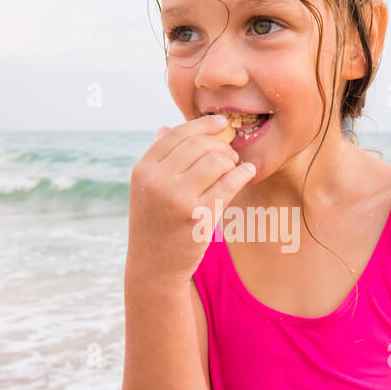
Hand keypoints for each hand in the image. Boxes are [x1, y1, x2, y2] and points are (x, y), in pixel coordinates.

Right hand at [126, 115, 255, 282]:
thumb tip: (165, 127)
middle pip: (199, 145)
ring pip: (216, 162)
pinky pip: (228, 185)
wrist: (154, 267)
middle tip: (230, 154)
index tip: (221, 122)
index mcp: (143, 170)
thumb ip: (158, 160)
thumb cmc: (154, 224)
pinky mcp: (198, 217)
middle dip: (220, 145)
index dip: (202, 125)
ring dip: (231, 161)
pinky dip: (242, 174)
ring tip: (234, 167)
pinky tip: (247, 172)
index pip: (176, 134)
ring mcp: (177, 199)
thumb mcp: (146, 190)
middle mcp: (157, 181)